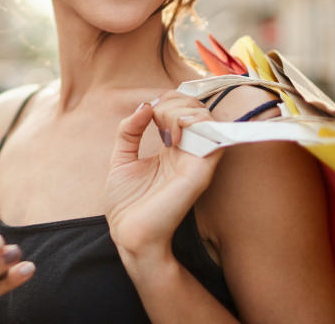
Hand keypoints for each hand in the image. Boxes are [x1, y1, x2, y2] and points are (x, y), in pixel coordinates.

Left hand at [105, 91, 222, 257]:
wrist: (129, 234)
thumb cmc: (126, 204)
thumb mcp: (121, 158)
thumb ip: (129, 130)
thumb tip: (145, 104)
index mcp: (171, 148)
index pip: (181, 108)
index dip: (166, 99)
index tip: (147, 112)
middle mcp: (187, 151)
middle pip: (194, 107)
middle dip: (172, 101)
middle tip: (155, 118)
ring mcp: (195, 160)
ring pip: (204, 117)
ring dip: (180, 111)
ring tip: (164, 128)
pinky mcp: (200, 171)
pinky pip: (213, 137)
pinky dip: (195, 124)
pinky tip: (173, 133)